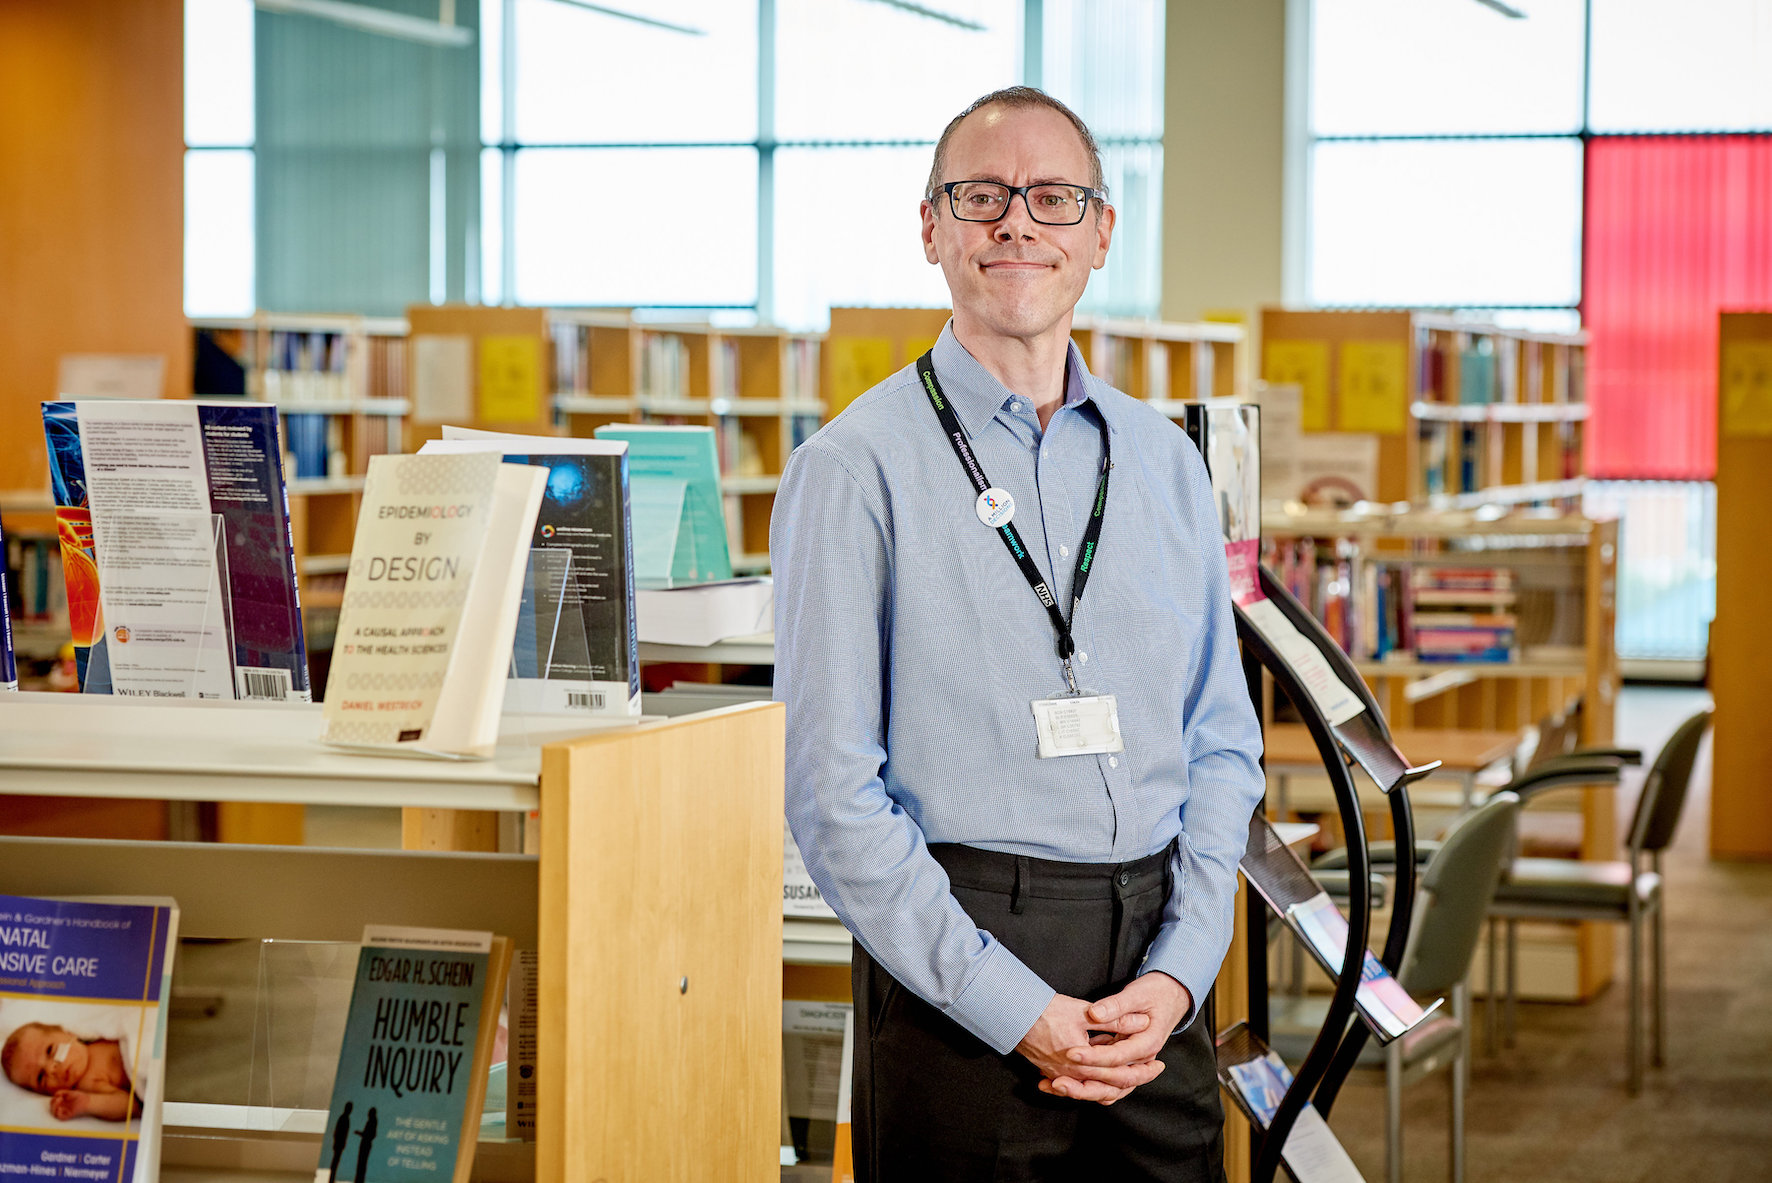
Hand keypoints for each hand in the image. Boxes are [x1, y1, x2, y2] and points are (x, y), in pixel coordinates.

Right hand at [50, 1090, 89, 1120]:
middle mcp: (61, 1107)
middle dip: (53, 1103)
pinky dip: (57, 1113)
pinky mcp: (67, 1116)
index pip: (53, 1102)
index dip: (53, 1099)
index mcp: (61, 1103)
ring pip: (54, 1113)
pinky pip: (59, 1116)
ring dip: (54, 1107)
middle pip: (52, 1107)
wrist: (87, 1101)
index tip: (59, 1095)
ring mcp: (64, 1112)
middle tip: (59, 1098)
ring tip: (59, 1100)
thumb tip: (55, 1095)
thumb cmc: (79, 1097)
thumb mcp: (69, 1093)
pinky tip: (60, 1108)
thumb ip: (62, 1092)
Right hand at [1017, 993, 1158, 1105]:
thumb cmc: (1047, 1011)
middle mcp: (1072, 1075)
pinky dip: (1092, 1086)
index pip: (1120, 1074)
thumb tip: (1141, 1021)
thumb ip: (1114, 1019)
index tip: (1158, 1064)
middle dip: (1134, 1079)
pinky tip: (1101, 1081)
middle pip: (1109, 1085)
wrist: (1013, 1015)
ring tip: (1131, 1077)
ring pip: (1093, 1089)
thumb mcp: (1084, 1012)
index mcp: (1083, 1061)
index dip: (1142, 1070)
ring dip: (1114, 1084)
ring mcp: (1060, 1076)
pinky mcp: (1051, 1073)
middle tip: (1153, 1071)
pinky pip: (1077, 1086)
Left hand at [1054, 972, 1192, 1090]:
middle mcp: (1143, 1060)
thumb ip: (1116, 1005)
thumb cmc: (1155, 993)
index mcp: (1147, 1043)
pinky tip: (1064, 1079)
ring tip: (1057, 1085)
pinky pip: (1106, 1081)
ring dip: (1084, 1090)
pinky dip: (1087, 1084)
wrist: (1170, 996)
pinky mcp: (1124, 1063)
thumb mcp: (1136, 994)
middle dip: (1085, 1085)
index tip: (1070, 1053)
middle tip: (1059, 1082)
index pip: (1118, 1056)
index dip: (1093, 1057)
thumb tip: (1095, 1013)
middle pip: (1115, 1082)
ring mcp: (1134, 1064)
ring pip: (1110, 1088)